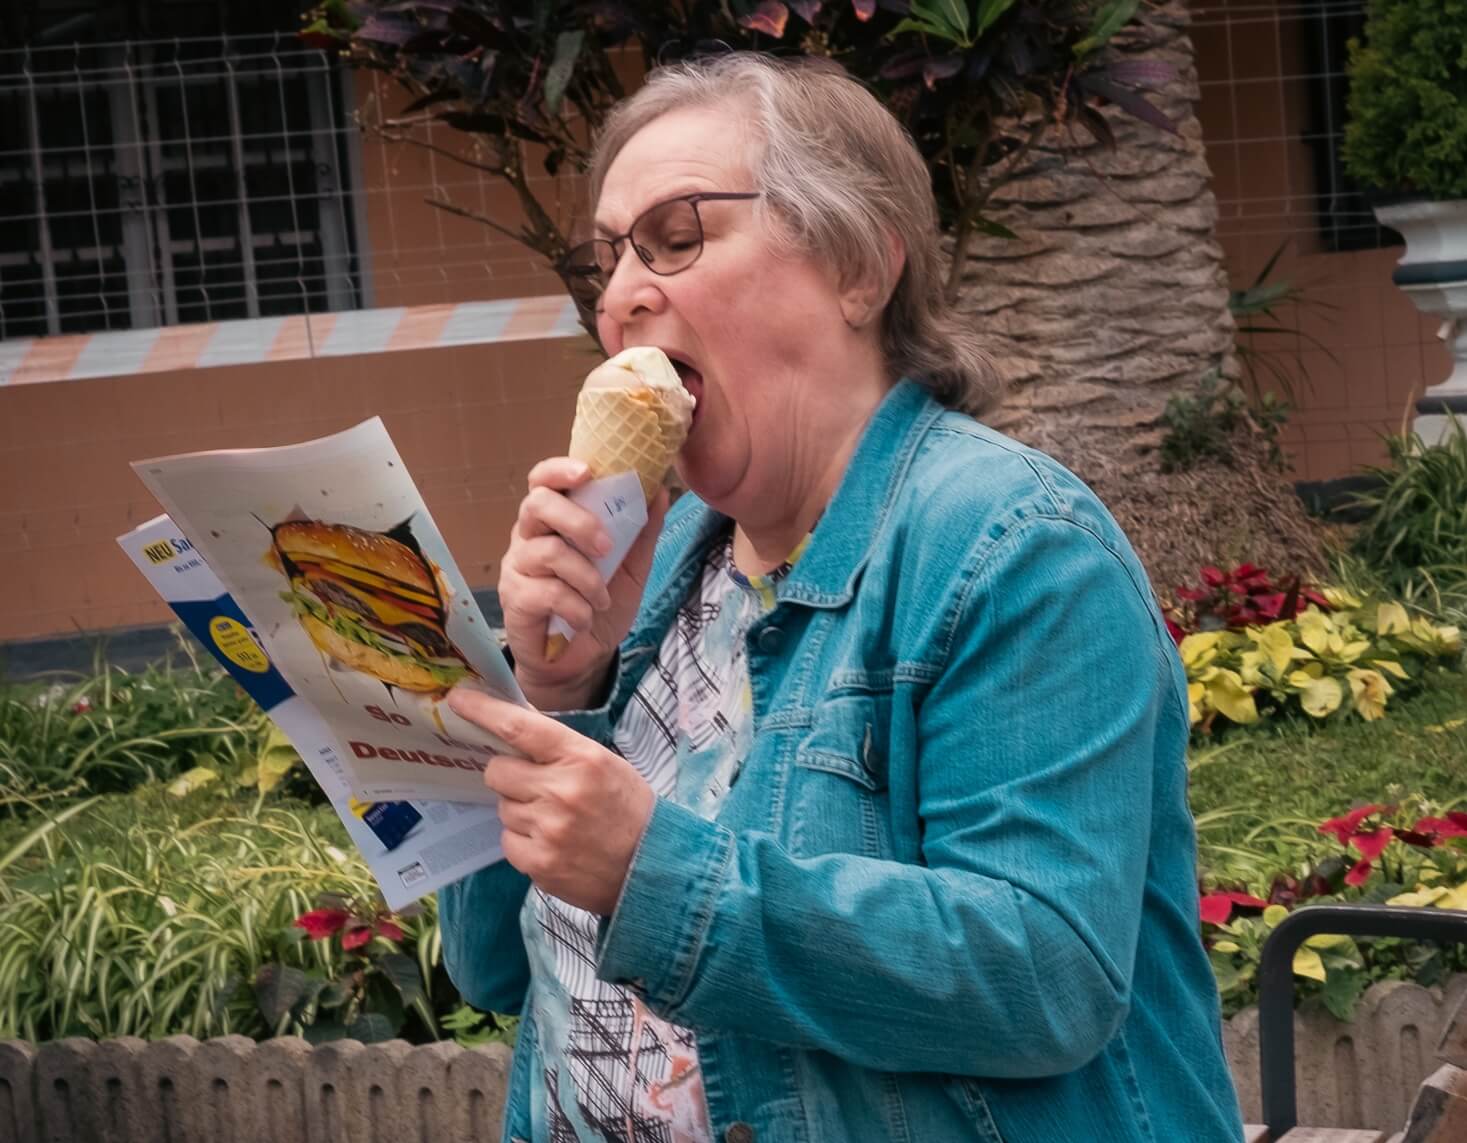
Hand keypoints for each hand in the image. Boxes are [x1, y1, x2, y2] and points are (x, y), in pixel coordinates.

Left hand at [448, 685, 655, 915]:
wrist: (653, 866)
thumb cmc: (627, 808)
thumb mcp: (603, 763)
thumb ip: (558, 748)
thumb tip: (511, 724)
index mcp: (581, 758)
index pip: (519, 727)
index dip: (482, 710)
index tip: (457, 699)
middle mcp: (561, 791)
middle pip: (497, 771)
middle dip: (508, 775)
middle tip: (536, 786)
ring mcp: (548, 829)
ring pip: (501, 807)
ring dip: (520, 810)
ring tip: (556, 821)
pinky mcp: (539, 863)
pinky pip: (507, 840)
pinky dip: (524, 841)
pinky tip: (554, 844)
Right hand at [498, 457, 668, 708]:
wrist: (583, 661)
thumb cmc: (601, 608)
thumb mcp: (631, 569)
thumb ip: (642, 532)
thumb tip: (661, 491)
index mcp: (554, 522)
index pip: (542, 481)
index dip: (559, 470)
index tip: (587, 472)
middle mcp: (529, 538)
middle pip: (537, 504)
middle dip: (577, 521)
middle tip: (606, 547)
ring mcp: (518, 568)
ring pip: (548, 552)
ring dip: (587, 577)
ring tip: (602, 600)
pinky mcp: (514, 599)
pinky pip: (546, 592)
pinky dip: (576, 606)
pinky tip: (585, 618)